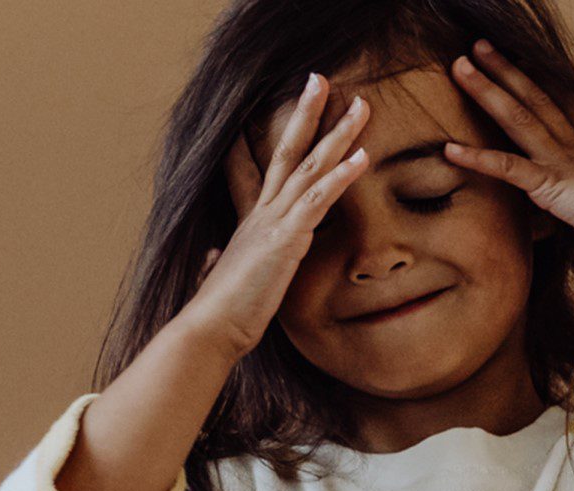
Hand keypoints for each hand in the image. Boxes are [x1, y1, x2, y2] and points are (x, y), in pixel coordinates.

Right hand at [184, 73, 371, 359]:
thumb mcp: (219, 279)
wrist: (210, 328)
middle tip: (321, 79)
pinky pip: (318, 199)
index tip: (283, 110)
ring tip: (360, 106)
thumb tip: (213, 256)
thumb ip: (218, 261)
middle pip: (288, 151)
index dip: (275, 138)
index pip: (262, 170)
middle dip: (307, 113)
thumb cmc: (219, 314)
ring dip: (337, 134)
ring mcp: (273, 222)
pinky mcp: (285, 239)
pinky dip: (341, 176)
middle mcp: (261, 214)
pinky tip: (363, 156)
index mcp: (250, 223)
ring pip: (309, 166)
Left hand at [443, 39, 573, 252]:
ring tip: (459, 68)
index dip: (541, 81)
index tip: (522, 63)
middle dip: (504, 72)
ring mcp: (560, 161)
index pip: (564, 104)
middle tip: (478, 49)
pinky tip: (448, 148)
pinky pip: (505, 168)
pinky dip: (477, 158)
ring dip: (485, 91)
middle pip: (533, 98)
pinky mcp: (549, 184)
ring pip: (515, 117)